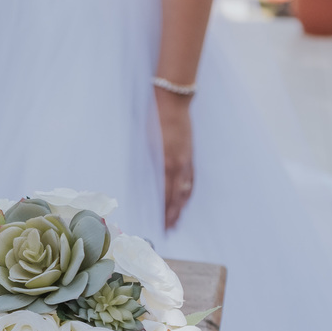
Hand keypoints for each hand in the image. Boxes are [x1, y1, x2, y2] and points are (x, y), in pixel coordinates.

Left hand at [155, 87, 194, 229]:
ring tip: (177, 220)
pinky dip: (188, 191)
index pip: (166, 194)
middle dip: (174, 214)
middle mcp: (180, 164)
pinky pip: (191, 178)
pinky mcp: (190, 154)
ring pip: (187, 189)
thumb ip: (145, 164)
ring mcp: (187, 160)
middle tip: (169, 229)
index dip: (164, 211)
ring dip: (182, 206)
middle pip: (178, 196)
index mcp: (166, 162)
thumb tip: (140, 183)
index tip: (161, 224)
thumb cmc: (153, 120)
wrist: (173, 101)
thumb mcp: (145, 143)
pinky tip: (185, 198)